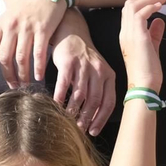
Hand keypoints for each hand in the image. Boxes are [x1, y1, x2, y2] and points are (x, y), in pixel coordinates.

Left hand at [0, 0, 71, 89]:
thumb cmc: (29, 7)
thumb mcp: (9, 18)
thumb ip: (1, 37)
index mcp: (1, 24)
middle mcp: (11, 26)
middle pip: (4, 57)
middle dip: (8, 75)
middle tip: (13, 86)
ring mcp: (27, 28)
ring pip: (21, 59)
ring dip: (23, 75)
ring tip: (26, 85)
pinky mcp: (42, 29)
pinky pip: (38, 54)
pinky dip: (38, 67)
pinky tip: (39, 76)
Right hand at [49, 9, 115, 135]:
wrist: (72, 33)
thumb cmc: (84, 58)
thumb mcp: (97, 72)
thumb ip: (97, 92)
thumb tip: (93, 118)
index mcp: (109, 75)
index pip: (109, 102)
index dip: (101, 119)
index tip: (93, 131)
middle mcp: (99, 71)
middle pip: (94, 100)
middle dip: (86, 118)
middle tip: (79, 129)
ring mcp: (84, 66)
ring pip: (80, 94)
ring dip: (73, 110)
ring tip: (67, 120)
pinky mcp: (69, 61)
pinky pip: (65, 83)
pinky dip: (61, 96)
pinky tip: (56, 104)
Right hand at [118, 0, 165, 94]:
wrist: (144, 86)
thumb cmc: (148, 73)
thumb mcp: (152, 48)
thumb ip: (154, 34)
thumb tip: (159, 21)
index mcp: (126, 37)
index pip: (128, 13)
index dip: (141, 4)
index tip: (156, 3)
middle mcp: (125, 33)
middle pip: (129, 5)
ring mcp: (129, 34)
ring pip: (133, 6)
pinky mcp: (137, 36)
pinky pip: (140, 13)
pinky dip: (150, 6)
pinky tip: (160, 7)